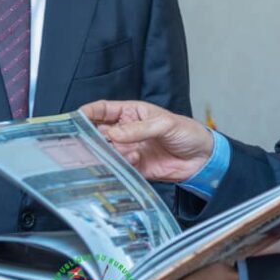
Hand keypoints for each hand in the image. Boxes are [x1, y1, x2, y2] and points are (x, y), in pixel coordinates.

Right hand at [80, 100, 213, 181]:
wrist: (203, 159)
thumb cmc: (187, 132)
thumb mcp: (165, 124)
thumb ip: (139, 129)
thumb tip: (114, 134)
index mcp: (130, 113)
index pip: (102, 110)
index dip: (88, 113)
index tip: (75, 118)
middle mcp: (126, 132)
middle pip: (99, 133)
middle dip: (92, 138)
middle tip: (87, 143)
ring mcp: (129, 150)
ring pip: (108, 152)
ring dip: (108, 154)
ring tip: (117, 154)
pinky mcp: (135, 168)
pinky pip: (120, 168)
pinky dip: (120, 167)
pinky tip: (131, 162)